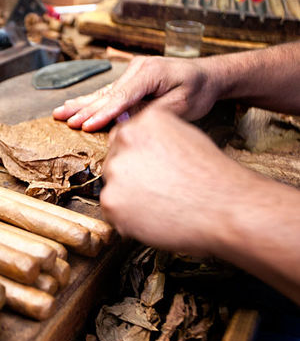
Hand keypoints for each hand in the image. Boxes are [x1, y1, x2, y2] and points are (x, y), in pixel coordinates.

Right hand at [53, 56, 220, 131]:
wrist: (208, 76)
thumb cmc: (198, 91)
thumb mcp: (181, 105)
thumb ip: (150, 113)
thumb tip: (122, 121)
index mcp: (150, 73)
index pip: (121, 97)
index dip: (102, 114)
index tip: (85, 126)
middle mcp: (137, 69)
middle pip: (106, 94)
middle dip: (84, 109)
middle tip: (64, 120)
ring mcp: (132, 72)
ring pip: (103, 93)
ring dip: (80, 105)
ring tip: (59, 112)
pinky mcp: (130, 79)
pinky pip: (108, 93)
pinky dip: (90, 101)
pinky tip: (73, 105)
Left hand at [99, 106, 259, 255]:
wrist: (228, 208)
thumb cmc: (214, 178)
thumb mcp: (186, 138)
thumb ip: (157, 138)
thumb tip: (141, 148)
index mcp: (145, 122)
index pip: (123, 138)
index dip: (135, 158)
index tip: (146, 170)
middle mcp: (125, 140)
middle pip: (114, 161)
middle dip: (130, 178)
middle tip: (157, 191)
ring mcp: (116, 171)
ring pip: (112, 187)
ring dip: (128, 198)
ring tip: (160, 205)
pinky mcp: (111, 201)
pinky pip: (113, 211)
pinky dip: (127, 219)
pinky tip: (154, 217)